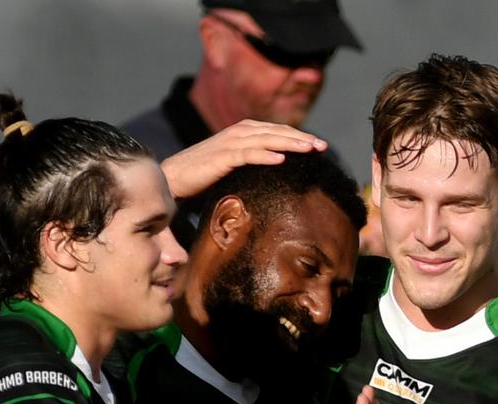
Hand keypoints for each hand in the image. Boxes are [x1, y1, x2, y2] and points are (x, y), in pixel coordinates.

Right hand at [159, 120, 327, 198]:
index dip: (299, 136)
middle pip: (276, 132)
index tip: (321, 147)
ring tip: (310, 149)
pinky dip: (264, 155)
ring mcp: (229, 144)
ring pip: (265, 140)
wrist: (174, 178)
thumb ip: (254, 163)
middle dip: (301, 138)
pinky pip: (246, 155)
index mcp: (243, 132)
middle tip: (324, 147)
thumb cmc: (205, 174)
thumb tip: (279, 172)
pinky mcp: (220, 158)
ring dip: (289, 143)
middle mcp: (238, 133)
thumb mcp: (235, 165)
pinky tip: (281, 160)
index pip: (277, 131)